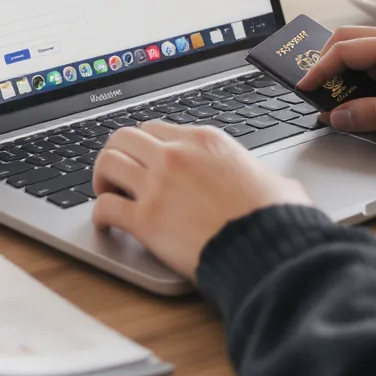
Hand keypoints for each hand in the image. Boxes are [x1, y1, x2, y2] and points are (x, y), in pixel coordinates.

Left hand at [92, 121, 311, 279]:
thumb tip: (275, 186)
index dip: (144, 145)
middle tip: (116, 174)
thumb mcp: (273, 180)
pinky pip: (105, 208)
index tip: (142, 160)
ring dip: (102, 178)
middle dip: (115, 153)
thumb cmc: (275, 217)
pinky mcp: (145, 219)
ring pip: (107, 163)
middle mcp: (176, 155)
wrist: (268, 247)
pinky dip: (100, 216)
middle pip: (123, 137)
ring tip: (106, 194)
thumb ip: (259, 176)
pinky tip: (105, 224)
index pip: (155, 128)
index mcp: (204, 141)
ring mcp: (157, 185)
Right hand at [297, 26, 375, 138]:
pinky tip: (360, 100)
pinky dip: (363, 81)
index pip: (345, 50)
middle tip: (313, 89)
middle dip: (326, 64)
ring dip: (345, 74)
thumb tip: (338, 115)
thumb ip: (374, 113)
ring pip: (364, 55)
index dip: (319, 69)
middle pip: (349, 43)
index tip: (303, 88)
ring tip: (332, 98)